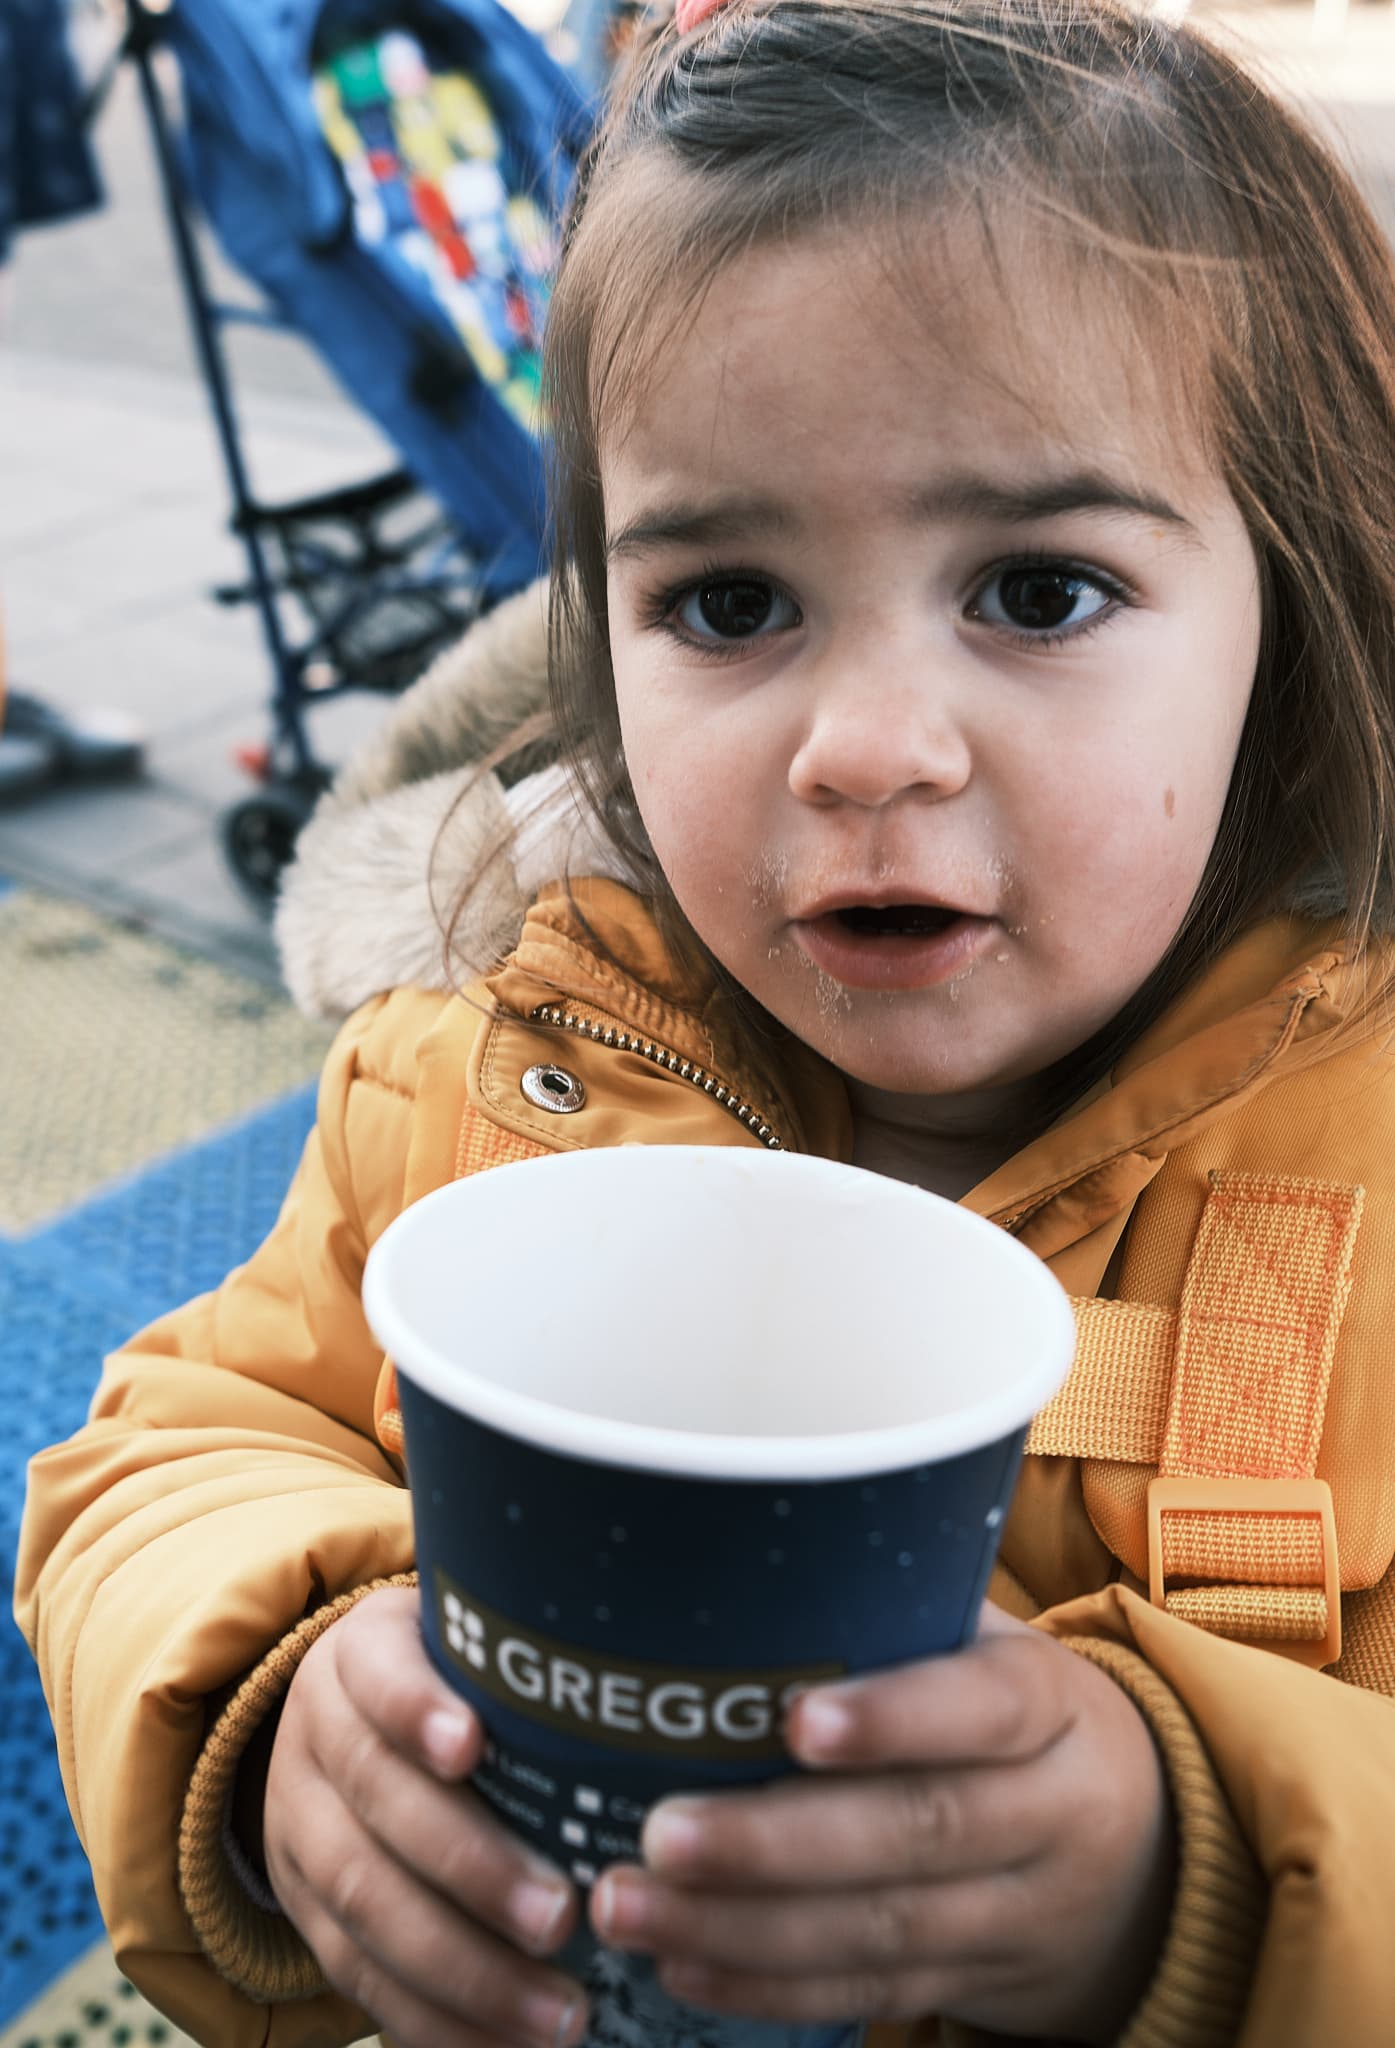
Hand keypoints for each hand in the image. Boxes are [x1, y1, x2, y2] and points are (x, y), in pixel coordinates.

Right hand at [264, 1586, 588, 2047]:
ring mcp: (301, 1831)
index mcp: (358, 1659)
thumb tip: (649, 1692)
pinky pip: (359, 1977)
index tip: (473, 1744)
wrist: (337, 1728)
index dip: (416, 1710)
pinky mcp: (306, 1915)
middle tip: (561, 1916)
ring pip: (364, 1904)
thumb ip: (530, 1658)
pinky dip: (435, 2021)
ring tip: (559, 2012)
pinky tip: (508, 2047)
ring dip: (464, 1970)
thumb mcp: (466, 1643)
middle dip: (470, 1867)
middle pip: (379, 1802)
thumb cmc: (450, 1681)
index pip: (378, 1674)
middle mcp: (317, 1741)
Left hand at [590, 1605, 1174, 2044]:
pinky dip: (768, 1987)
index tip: (792, 1719)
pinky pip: (871, 1989)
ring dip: (741, 1927)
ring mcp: (1020, 1911)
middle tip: (657, 1834)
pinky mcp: (977, 1980)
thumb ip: (893, 1608)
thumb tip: (719, 1533)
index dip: (894, 1718)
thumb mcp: (990, 1644)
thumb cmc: (1007, 1706)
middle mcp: (1052, 1810)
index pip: (983, 1707)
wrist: (1146, 1850)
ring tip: (626, 1903)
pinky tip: (680, 1964)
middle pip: (917, 1833)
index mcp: (1051, 1702)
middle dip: (775, 1843)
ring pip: (882, 1930)